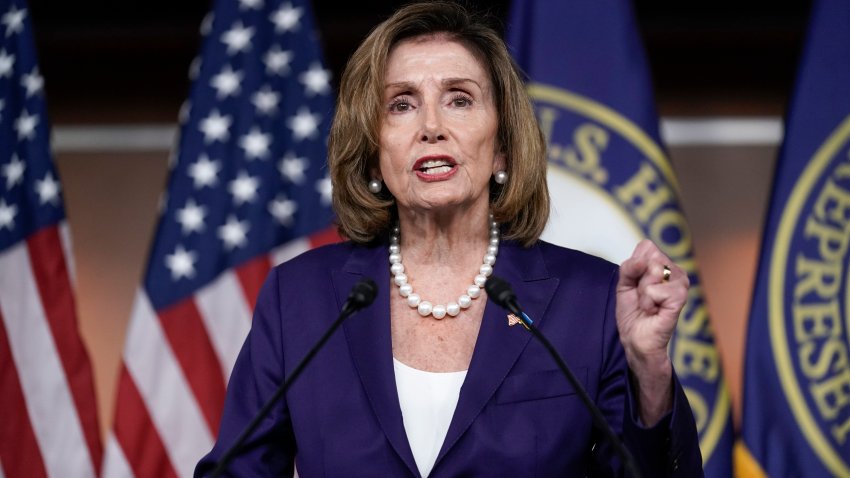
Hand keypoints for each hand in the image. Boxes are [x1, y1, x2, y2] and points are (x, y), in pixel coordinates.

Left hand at [616, 239, 688, 423]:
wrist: (635, 339)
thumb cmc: (632, 313)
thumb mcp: (623, 284)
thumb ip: (629, 267)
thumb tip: (642, 262)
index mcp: (664, 265)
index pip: (646, 246)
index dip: (633, 265)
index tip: (634, 284)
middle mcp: (676, 272)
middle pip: (649, 256)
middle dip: (637, 278)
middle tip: (642, 296)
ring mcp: (681, 284)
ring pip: (653, 271)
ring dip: (643, 291)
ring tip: (649, 304)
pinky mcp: (681, 298)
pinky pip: (656, 289)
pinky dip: (648, 301)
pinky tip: (654, 311)